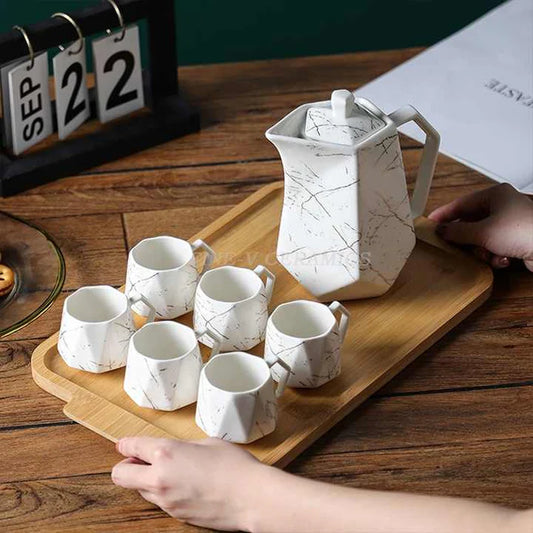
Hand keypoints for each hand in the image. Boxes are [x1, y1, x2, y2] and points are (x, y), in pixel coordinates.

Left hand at [111, 437, 265, 530]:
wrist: (251, 498)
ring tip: (166, 472)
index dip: (125, 444)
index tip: (123, 444)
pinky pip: (159, 502)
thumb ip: (185, 446)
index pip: (132, 447)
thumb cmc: (234, 466)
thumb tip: (177, 451)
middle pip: (121, 475)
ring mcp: (166, 501)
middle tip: (138, 460)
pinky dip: (162, 493)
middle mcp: (159, 478)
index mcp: (166, 454)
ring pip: (139, 490)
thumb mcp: (207, 443)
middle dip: (125, 466)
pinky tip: (182, 485)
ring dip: (145, 480)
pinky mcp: (176, 516)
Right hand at [429, 183, 532, 270]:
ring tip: (486, 254)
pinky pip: (494, 247)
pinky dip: (494, 255)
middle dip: (466, 238)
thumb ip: (457, 232)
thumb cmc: (524, 231)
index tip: (430, 223)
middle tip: (453, 245)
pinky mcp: (516, 240)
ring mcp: (510, 223)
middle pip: (471, 223)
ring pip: (481, 238)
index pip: (461, 203)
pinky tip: (501, 258)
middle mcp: (503, 206)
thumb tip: (441, 231)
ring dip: (481, 250)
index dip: (444, 214)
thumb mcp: (482, 232)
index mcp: (494, 195)